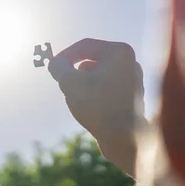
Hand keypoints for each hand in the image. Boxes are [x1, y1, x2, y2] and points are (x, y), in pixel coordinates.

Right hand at [48, 39, 144, 175]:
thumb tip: (56, 63)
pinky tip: (89, 111)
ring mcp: (132, 80)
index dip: (64, 56)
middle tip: (64, 86)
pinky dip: (92, 96)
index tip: (52, 68)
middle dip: (73, 74)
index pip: (84, 46)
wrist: (126, 139)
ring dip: (81, 85)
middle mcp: (130, 62)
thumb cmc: (98, 107)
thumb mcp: (69, 82)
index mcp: (119, 52)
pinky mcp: (130, 97)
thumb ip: (59, 66)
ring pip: (96, 76)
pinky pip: (104, 90)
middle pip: (91, 61)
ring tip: (77, 102)